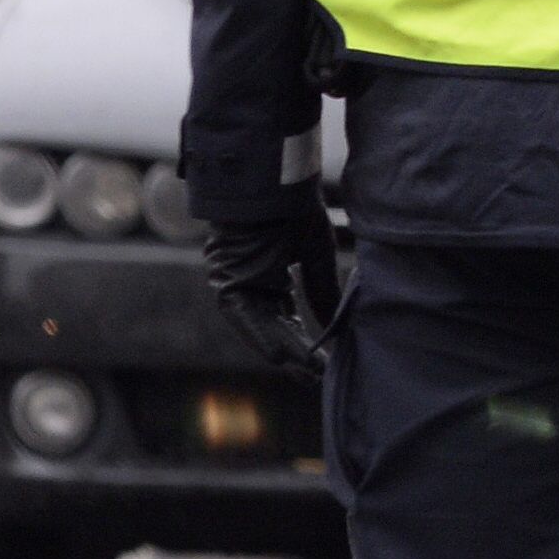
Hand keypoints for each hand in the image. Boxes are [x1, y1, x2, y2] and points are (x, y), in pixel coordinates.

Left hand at [203, 204, 342, 376]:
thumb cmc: (294, 210)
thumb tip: (332, 330)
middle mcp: (253, 286)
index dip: (308, 344)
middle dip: (297, 355)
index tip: (328, 363)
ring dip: (283, 351)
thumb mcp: (316, 256)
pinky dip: (260, 335)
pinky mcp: (227, 281)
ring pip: (260, 327)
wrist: (271, 180)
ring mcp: (238, 284)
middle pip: (275, 329)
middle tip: (318, 378)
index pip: (289, 322)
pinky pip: (244, 315)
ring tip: (304, 373)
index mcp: (272, 279)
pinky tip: (277, 355)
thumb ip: (322, 293)